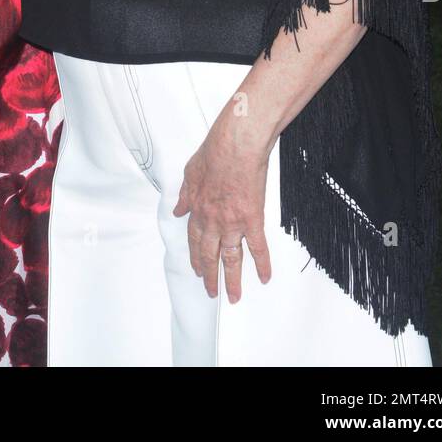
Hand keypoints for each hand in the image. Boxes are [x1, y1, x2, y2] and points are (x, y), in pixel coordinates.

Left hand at [172, 104, 271, 303]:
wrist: (236, 144)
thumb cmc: (215, 151)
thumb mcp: (190, 171)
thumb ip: (184, 193)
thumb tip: (178, 208)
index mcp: (197, 208)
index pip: (194, 240)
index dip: (196, 257)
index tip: (197, 270)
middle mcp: (212, 220)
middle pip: (210, 255)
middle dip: (210, 276)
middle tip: (212, 292)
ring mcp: (232, 222)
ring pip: (231, 258)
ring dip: (232, 279)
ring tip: (234, 296)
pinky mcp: (252, 218)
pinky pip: (257, 247)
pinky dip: (261, 264)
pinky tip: (263, 277)